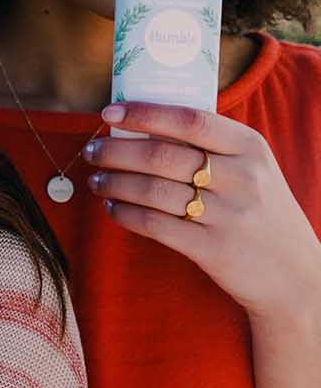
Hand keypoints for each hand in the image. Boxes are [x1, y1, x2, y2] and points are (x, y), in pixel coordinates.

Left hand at [85, 101, 320, 321]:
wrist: (296, 276)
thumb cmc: (261, 212)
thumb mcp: (252, 170)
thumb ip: (210, 148)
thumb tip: (142, 125)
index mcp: (250, 148)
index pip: (189, 120)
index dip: (144, 113)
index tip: (110, 112)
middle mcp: (241, 178)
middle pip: (161, 156)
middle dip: (115, 151)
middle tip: (92, 150)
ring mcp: (228, 216)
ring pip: (152, 190)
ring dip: (114, 182)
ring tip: (96, 180)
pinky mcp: (213, 250)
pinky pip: (154, 225)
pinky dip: (124, 214)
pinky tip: (113, 208)